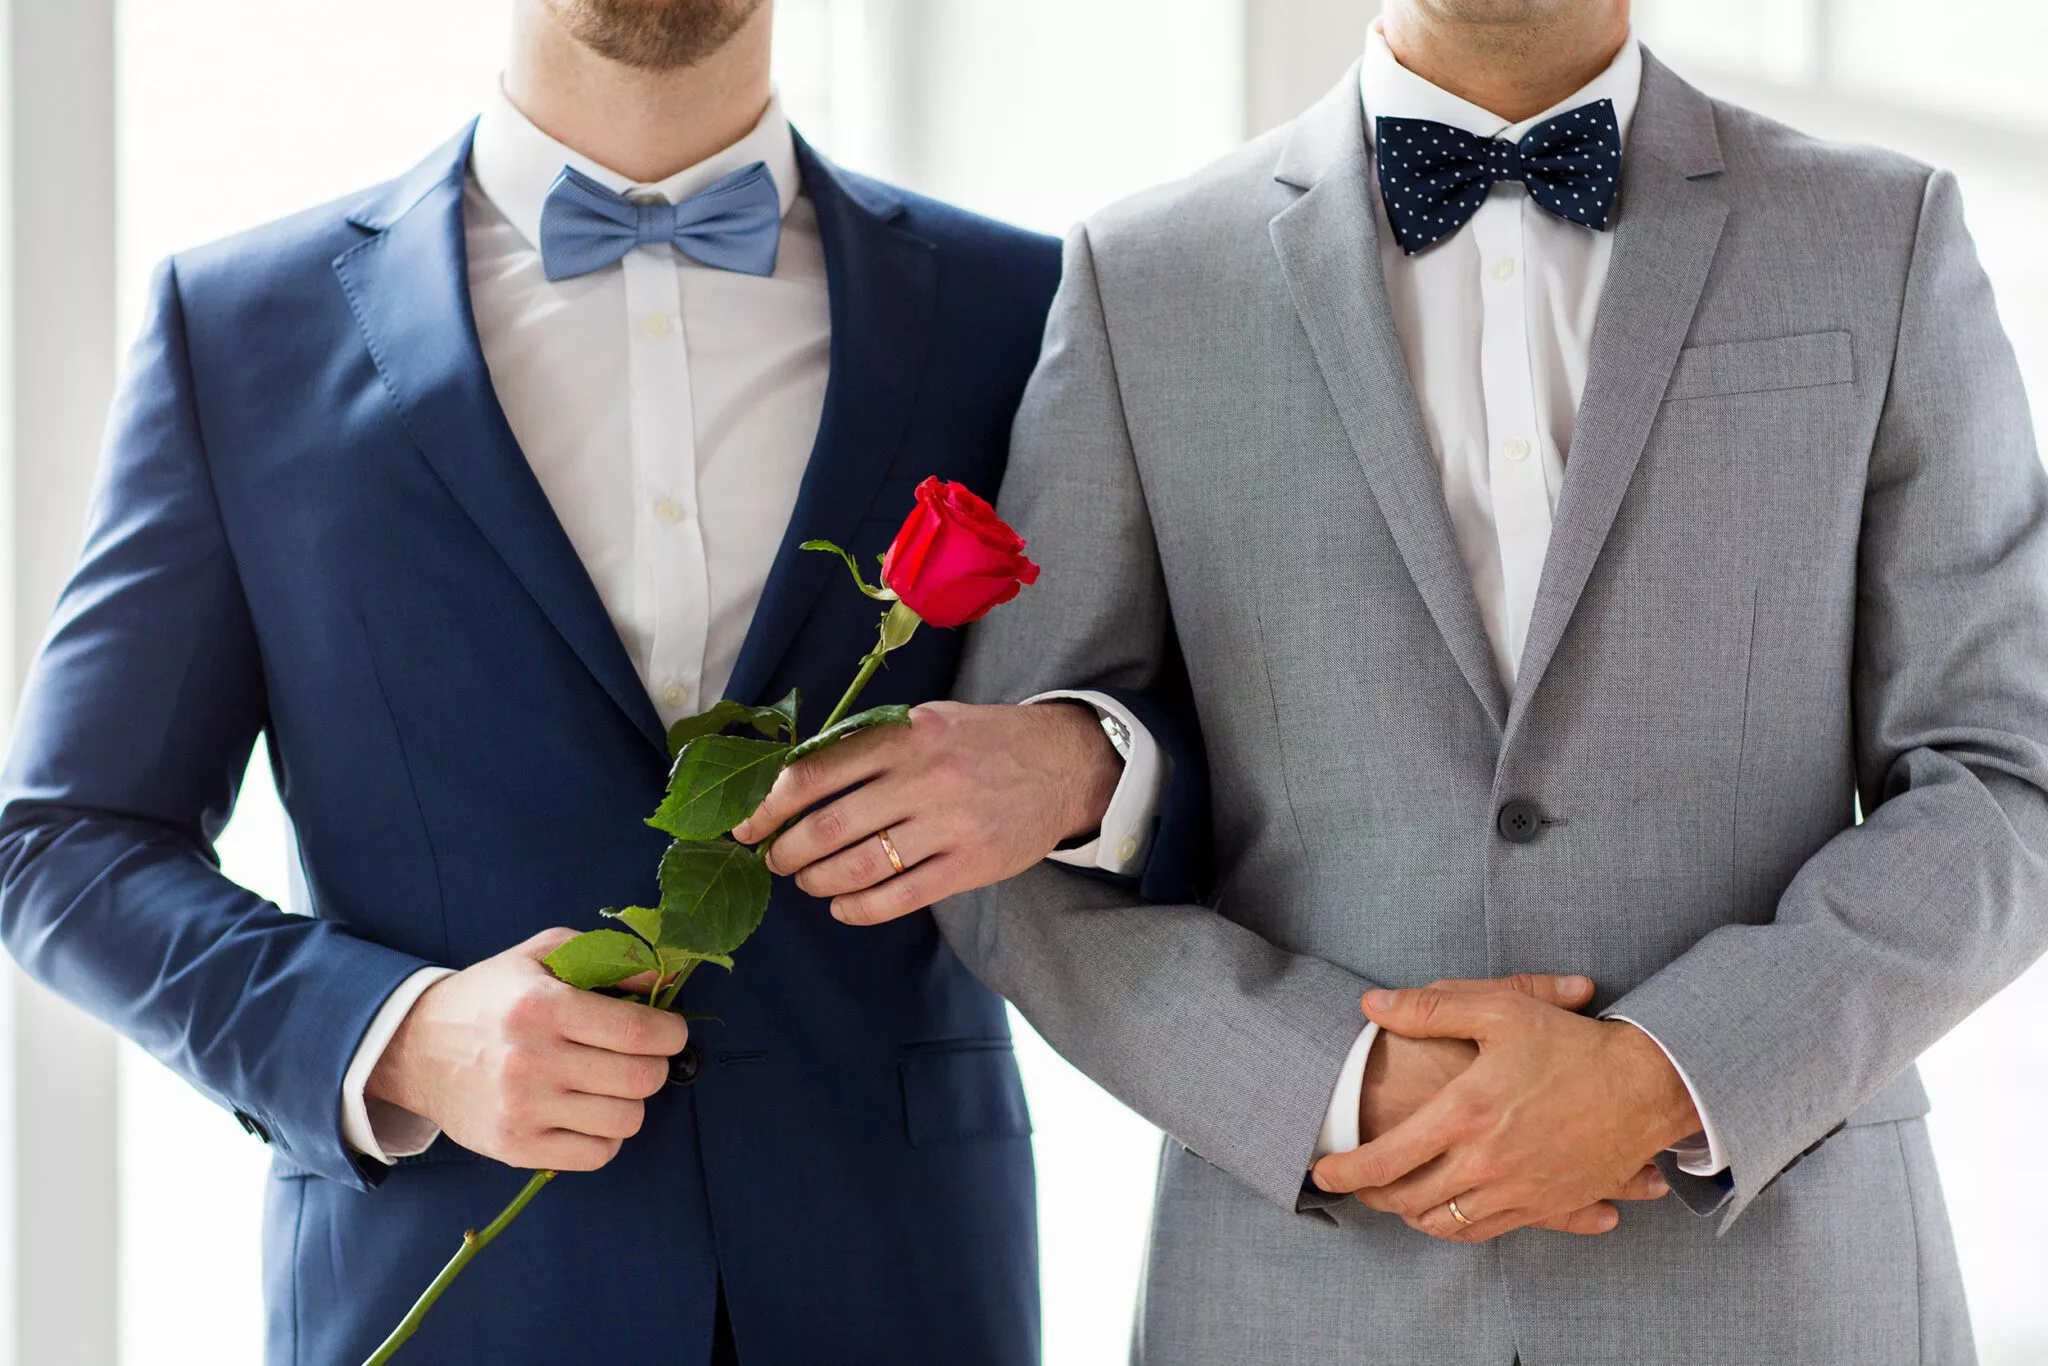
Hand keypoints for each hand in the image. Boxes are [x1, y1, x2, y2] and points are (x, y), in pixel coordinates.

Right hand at [365, 929, 687, 1170]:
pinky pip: (596, 1156)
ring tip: (611, 1083)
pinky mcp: (515, 1148)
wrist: (417, 1049)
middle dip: (657, 1066)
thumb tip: (665, 978)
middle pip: (639, 1080)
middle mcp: (531, 1061)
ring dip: (632, 1102)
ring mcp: (522, 1111)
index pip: (637, 1031)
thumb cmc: (492, 996)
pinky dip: (606, 1136)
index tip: (669, 1030)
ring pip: (625, 1121)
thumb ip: (608, 956)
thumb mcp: (542, 955)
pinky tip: (590, 1112)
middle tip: (644, 1056)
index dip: (671, 1032)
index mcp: (542, 1007)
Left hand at [730, 700, 1120, 924]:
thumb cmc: (979, 740)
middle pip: (828, 826)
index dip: (769, 804)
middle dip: (787, 852)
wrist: (1063, 762)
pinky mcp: (970, 866)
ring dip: (818, 882)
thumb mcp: (925, 719)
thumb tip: (793, 779)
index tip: (744, 825)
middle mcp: (924, 778)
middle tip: (774, 860)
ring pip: (859, 867)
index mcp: (904, 736)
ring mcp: (949, 825)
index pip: (815, 772)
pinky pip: (899, 898)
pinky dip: (858, 909)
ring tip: (808, 882)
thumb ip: (868, 744)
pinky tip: (843, 906)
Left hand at [1312, 985, 1700, 1242]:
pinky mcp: (1546, 1206)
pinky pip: (1487, 1233)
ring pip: (1445, 1223)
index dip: (1345, 1171)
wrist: (1648, 1085)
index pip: (1385, 1159)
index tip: (1321, 1173)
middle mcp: (1485, 1161)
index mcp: (1465, 1113)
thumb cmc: (1571, 1042)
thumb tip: (1372, 1004)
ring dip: (1411, 1214)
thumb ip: (1430, 1007)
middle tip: (1353, 1185)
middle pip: (1408, 1199)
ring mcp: (1517, 1190)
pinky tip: (1446, 1213)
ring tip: (1394, 1198)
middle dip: (1371, 1196)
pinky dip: (1456, 1228)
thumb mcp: (1498, 1010)